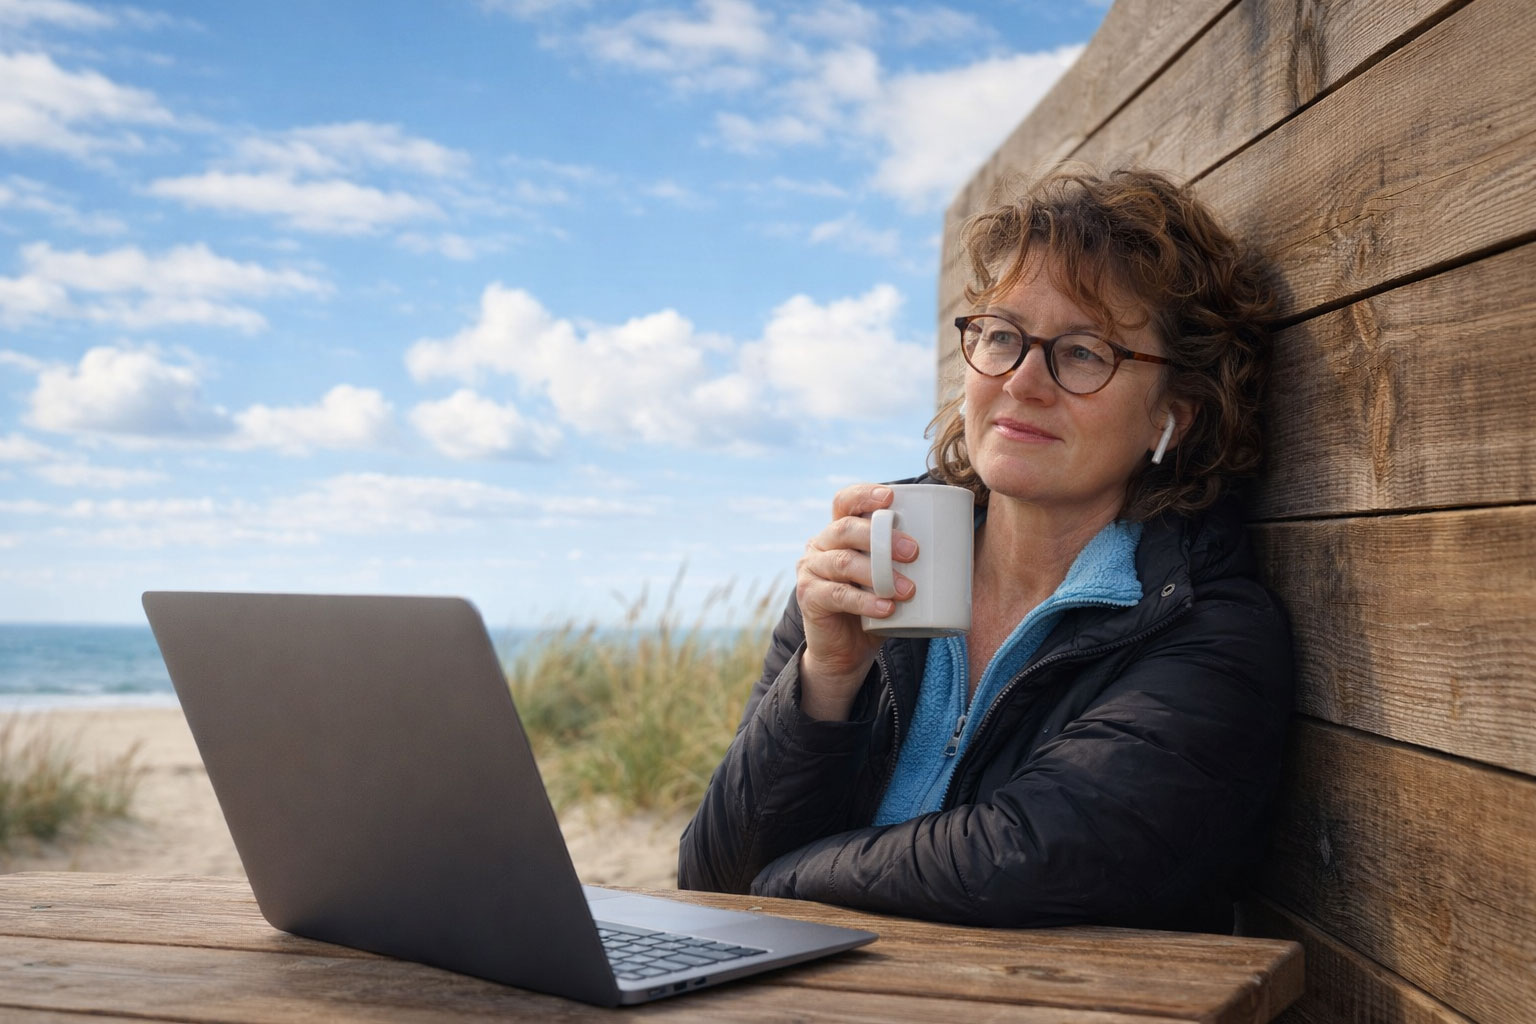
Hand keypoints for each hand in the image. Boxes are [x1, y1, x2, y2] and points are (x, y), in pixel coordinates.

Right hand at [794, 484, 916, 720]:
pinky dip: (865, 601)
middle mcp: (820, 545)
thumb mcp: (890, 578)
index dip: (864, 495)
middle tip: (914, 552)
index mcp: (839, 532)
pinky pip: (838, 594)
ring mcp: (811, 571)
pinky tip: (887, 608)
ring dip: (879, 573)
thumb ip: (908, 561)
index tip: (891, 499)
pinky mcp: (810, 598)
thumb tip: (963, 547)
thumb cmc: (876, 608)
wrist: (846, 652)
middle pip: (845, 529)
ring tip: (908, 590)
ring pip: (843, 562)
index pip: (845, 501)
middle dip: (882, 536)